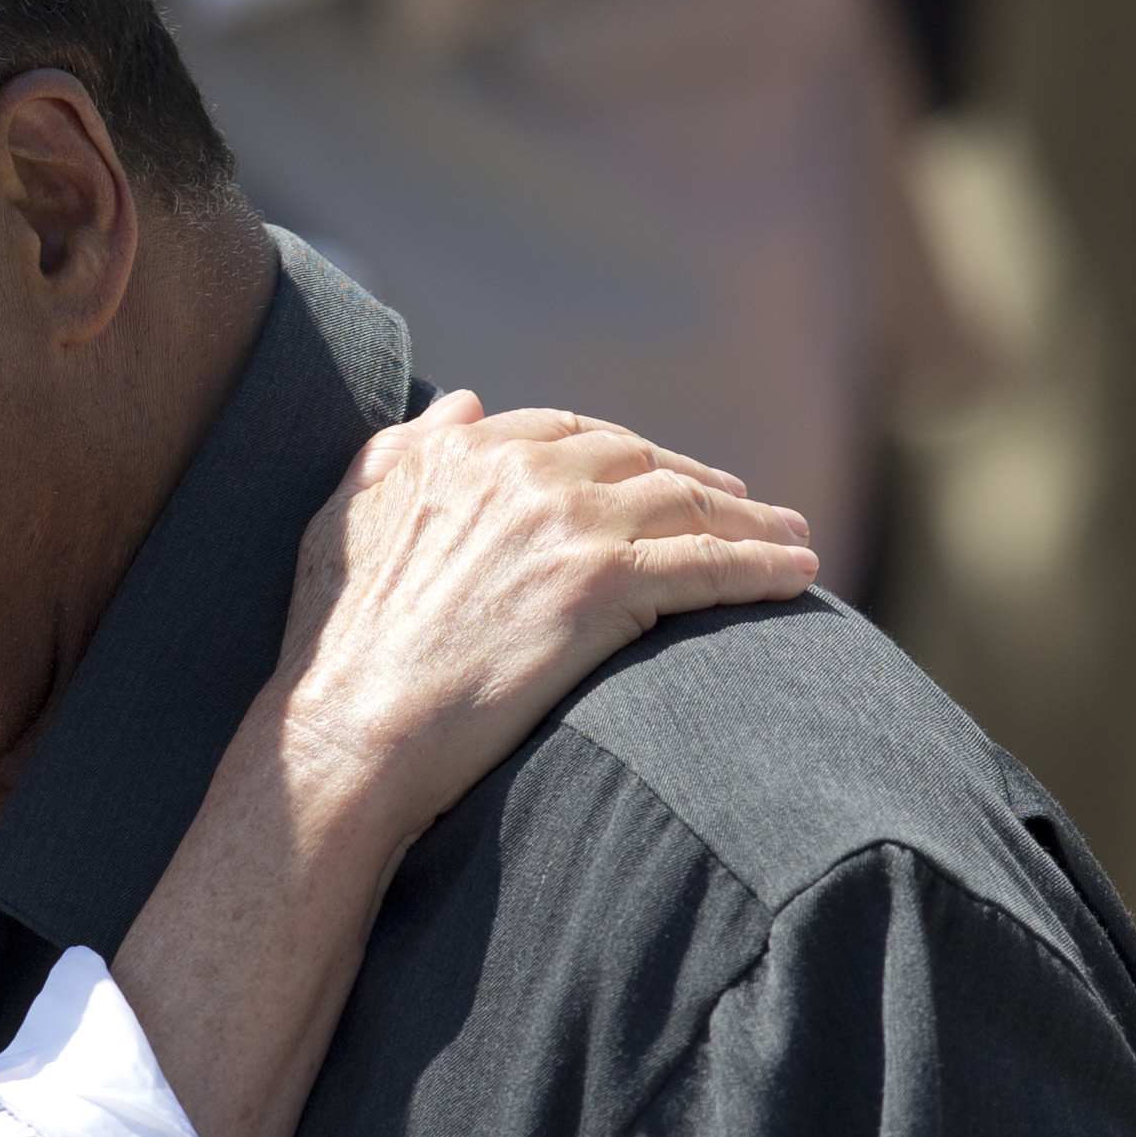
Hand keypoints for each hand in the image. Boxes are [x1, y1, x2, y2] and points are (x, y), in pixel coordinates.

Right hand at [113, 395, 808, 1136]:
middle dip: (696, 480)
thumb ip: (402, 454)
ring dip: (750, 521)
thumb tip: (462, 403)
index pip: (566, 436)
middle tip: (742, 505)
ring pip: (685, 506)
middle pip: (638, 462)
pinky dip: (763, 565)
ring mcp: (565, 522)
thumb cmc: (335, 650)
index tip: (656, 475)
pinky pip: (709, 564)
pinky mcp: (605, 582)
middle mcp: (516, 471)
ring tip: (790, 538)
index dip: (621, 454)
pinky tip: (800, 574)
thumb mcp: (345, 522)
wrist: (349, 733)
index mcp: (458, 453)